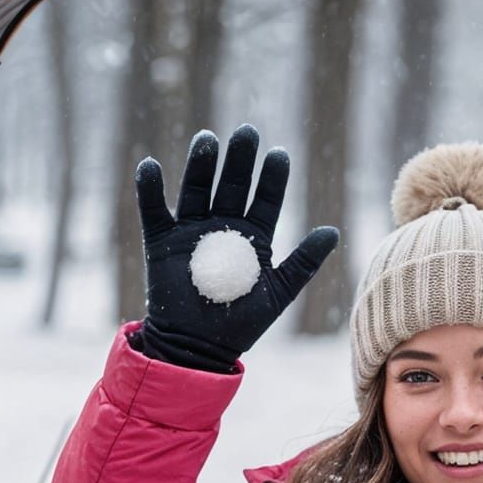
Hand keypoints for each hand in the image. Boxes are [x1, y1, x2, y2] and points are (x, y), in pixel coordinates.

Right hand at [134, 126, 338, 371]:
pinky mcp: (161, 243)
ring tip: (207, 140)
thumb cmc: (242, 323)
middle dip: (239, 160)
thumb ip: (304, 262)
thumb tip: (333, 230)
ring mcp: (191, 232)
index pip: (266, 199)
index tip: (279, 154)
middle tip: (246, 132)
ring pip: (196, 189)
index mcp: (253, 236)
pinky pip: (154, 211)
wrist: (197, 349)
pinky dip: (150, 189)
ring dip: (200, 165)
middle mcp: (223, 227)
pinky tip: (149, 166)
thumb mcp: (279, 292)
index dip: (272, 178)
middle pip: (232, 185)